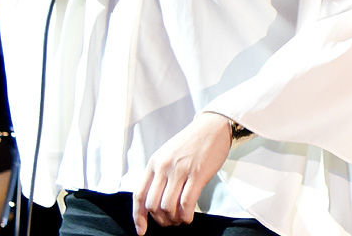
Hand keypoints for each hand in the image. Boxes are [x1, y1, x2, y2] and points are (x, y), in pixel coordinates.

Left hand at [133, 112, 232, 234]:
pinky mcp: (198, 174)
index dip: (138, 217)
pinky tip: (189, 217)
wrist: (213, 126)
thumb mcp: (167, 154)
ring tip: (180, 219)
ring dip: (174, 219)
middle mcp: (164, 167)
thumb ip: (159, 174)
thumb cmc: (192, 142)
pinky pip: (186, 203)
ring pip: (168, 206)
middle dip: (160, 219)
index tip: (141, 230)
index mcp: (154, 163)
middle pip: (153, 205)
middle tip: (169, 222)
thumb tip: (153, 201)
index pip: (139, 195)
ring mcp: (181, 170)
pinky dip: (186, 215)